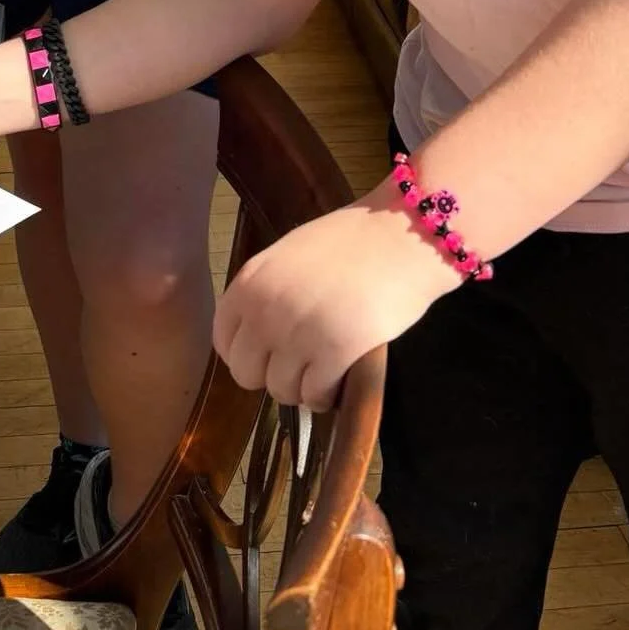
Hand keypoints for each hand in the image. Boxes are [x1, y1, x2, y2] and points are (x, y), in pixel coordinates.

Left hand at [212, 190, 457, 409]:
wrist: (404, 233)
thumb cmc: (354, 240)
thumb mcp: (292, 255)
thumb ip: (269, 292)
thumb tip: (260, 334)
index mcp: (250, 281)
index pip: (224, 341)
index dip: (248, 354)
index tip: (270, 354)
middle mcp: (265, 309)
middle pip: (247, 374)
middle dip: (273, 374)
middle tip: (302, 363)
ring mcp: (297, 333)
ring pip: (282, 391)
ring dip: (304, 387)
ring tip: (326, 368)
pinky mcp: (334, 352)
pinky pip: (315, 396)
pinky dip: (327, 395)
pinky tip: (341, 378)